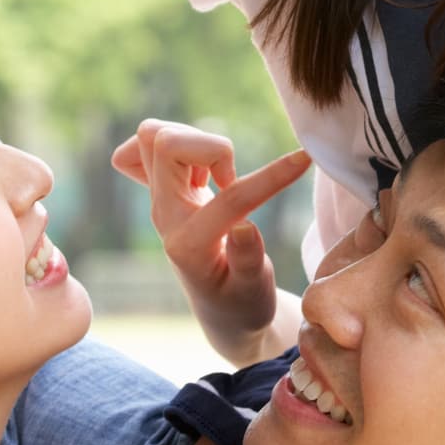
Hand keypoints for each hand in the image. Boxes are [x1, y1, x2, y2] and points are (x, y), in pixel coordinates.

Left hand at [111, 122, 310, 343]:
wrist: (221, 309)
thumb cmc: (243, 302)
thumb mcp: (255, 290)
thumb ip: (248, 260)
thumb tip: (245, 226)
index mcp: (189, 246)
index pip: (228, 199)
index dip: (271, 178)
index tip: (304, 161)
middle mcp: (165, 215)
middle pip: (164, 145)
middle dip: (212, 148)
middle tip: (232, 179)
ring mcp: (158, 198)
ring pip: (152, 135)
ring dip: (194, 141)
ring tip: (218, 173)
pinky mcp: (159, 187)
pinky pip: (141, 146)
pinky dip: (173, 142)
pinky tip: (199, 167)